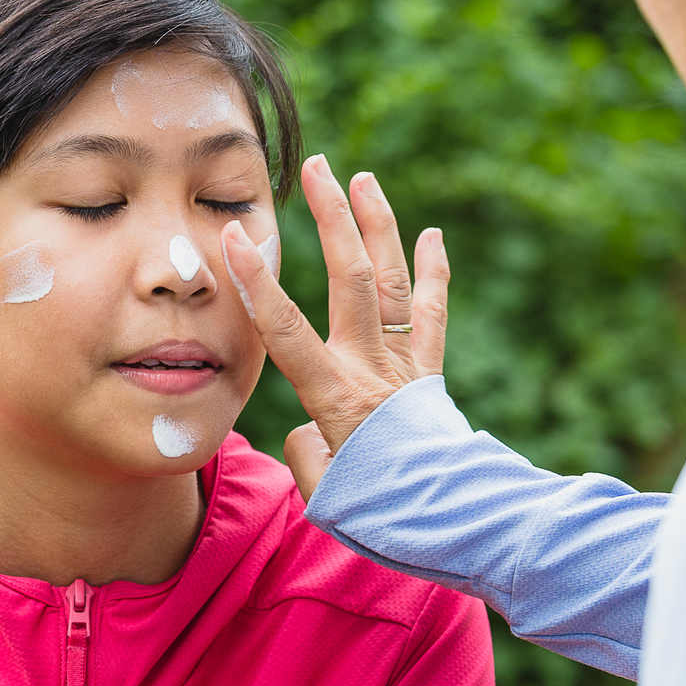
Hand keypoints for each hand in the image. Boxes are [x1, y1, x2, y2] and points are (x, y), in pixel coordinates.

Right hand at [219, 155, 449, 498]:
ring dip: (378, 225)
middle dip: (331, 218)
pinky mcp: (429, 370)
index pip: (286, 330)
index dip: (257, 281)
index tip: (234, 234)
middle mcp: (372, 367)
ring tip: (364, 178)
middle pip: (351, 279)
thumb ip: (305, 452)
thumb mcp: (322, 492)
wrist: (452, 517)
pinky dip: (433, 271)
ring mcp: (405, 363)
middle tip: (316, 168)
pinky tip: (432, 235)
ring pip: (391, 281)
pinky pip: (431, 312)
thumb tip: (308, 430)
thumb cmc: (377, 511)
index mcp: (335, 397)